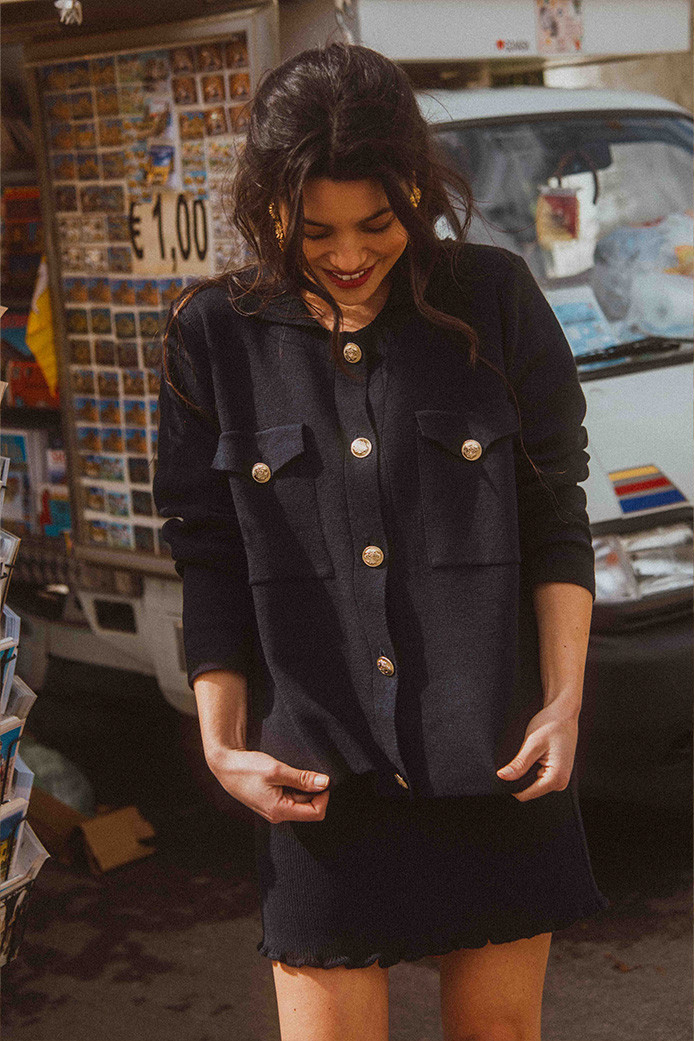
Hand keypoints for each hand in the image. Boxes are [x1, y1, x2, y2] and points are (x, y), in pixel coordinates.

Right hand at [206, 747, 330, 822]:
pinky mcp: (272, 801)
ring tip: (290, 772)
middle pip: (309, 807)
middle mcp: (278, 815)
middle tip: (303, 771)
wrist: (225, 765)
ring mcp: (275, 809)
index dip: (324, 797)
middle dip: (312, 789)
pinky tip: (285, 775)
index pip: (316, 813)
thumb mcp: (277, 770)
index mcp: (280, 812)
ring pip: (300, 800)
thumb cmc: (247, 768)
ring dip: (302, 786)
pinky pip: (291, 796)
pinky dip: (293, 785)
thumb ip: (302, 778)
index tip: (321, 779)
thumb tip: (325, 783)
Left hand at [496, 702, 577, 801]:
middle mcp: (560, 783)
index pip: (525, 794)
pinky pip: (537, 777)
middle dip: (518, 777)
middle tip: (516, 757)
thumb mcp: (532, 743)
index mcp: (557, 779)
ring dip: (524, 772)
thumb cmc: (550, 724)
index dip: (511, 784)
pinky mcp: (556, 773)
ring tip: (525, 754)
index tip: (504, 770)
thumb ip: (519, 764)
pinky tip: (530, 756)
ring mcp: (559, 779)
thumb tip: (502, 777)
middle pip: (529, 791)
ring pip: (532, 784)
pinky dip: (530, 768)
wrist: (564, 713)